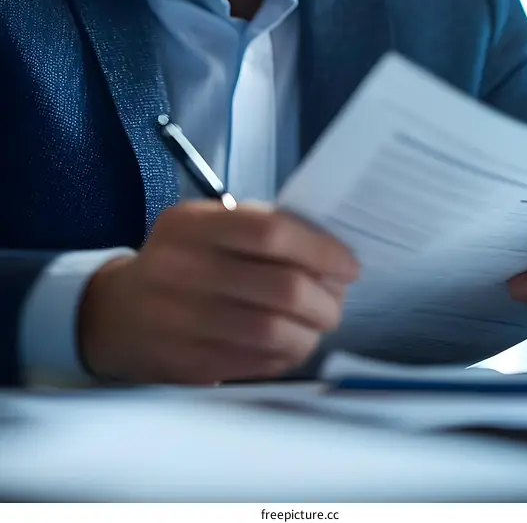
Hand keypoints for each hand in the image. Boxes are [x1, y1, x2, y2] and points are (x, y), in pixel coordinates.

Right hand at [78, 201, 359, 384]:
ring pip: (273, 333)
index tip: (348, 265)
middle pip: (280, 287)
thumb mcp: (205, 226)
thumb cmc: (179, 261)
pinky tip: (290, 346)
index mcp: (191, 224)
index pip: (271, 232)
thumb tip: (329, 254)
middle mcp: (182, 269)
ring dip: (310, 333)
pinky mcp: (186, 364)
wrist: (115, 314)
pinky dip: (285, 356)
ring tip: (317, 326)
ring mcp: (181, 320)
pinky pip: (255, 363)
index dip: (320, 250)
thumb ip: (259, 228)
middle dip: (324, 299)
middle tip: (336, 303)